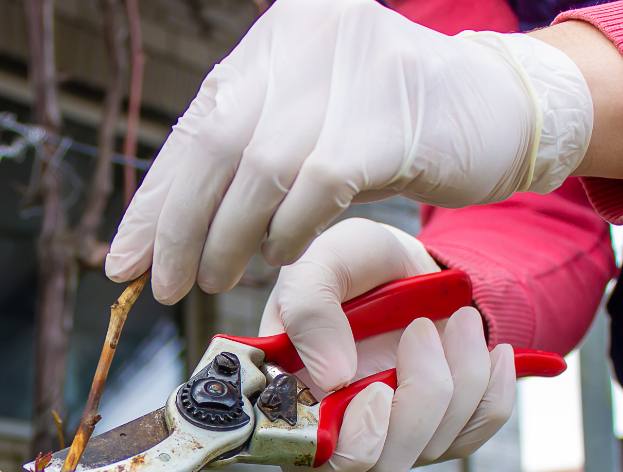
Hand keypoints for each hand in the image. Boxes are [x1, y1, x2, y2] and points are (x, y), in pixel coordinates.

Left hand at [105, 0, 591, 303]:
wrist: (496, 110)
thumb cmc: (386, 128)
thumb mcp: (300, 128)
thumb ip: (233, 163)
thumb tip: (151, 232)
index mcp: (276, 37)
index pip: (195, 125)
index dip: (155, 199)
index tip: (126, 259)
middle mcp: (306, 37)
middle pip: (215, 144)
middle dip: (180, 226)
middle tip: (166, 284)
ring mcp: (349, 70)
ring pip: (259, 169)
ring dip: (228, 238)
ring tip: (217, 280)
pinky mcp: (389, 115)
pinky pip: (315, 186)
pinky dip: (288, 231)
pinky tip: (279, 257)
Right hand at [258, 219, 515, 471]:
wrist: (403, 260)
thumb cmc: (350, 264)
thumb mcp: (320, 264)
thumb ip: (309, 311)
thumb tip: (333, 378)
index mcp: (295, 401)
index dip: (351, 447)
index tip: (378, 390)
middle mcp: (343, 430)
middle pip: (386, 465)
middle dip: (419, 400)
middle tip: (420, 329)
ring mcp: (395, 435)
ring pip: (437, 446)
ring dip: (461, 377)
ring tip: (458, 318)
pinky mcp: (442, 427)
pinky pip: (478, 428)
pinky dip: (495, 389)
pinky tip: (494, 349)